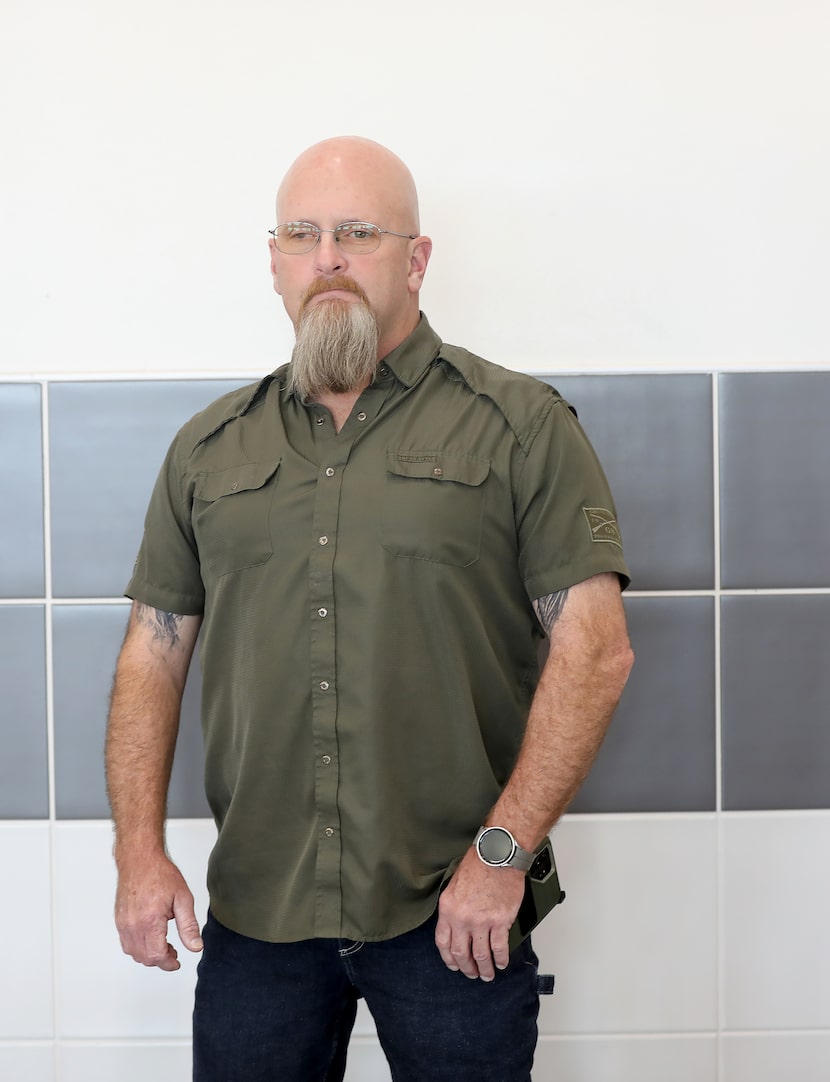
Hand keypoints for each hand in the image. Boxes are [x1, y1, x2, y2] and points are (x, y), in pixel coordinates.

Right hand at [114, 852, 202, 971]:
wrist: (140, 859)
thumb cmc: (160, 874)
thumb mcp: (183, 898)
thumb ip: (189, 926)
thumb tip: (195, 947)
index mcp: (150, 921)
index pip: (156, 955)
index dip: (168, 963)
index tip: (177, 962)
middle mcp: (133, 925)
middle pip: (144, 958)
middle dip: (160, 960)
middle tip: (174, 952)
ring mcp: (123, 924)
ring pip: (133, 953)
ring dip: (148, 955)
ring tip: (163, 945)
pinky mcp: (119, 920)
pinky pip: (126, 943)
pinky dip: (138, 947)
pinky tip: (150, 937)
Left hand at [435, 848, 524, 981]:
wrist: (498, 855)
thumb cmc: (478, 863)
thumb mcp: (454, 884)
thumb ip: (454, 907)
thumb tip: (457, 925)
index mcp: (448, 909)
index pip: (443, 942)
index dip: (448, 958)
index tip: (454, 965)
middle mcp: (462, 918)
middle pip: (461, 953)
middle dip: (466, 967)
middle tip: (472, 973)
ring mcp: (482, 921)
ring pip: (480, 955)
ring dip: (484, 968)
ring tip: (488, 974)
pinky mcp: (500, 921)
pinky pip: (499, 947)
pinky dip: (500, 958)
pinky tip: (501, 963)